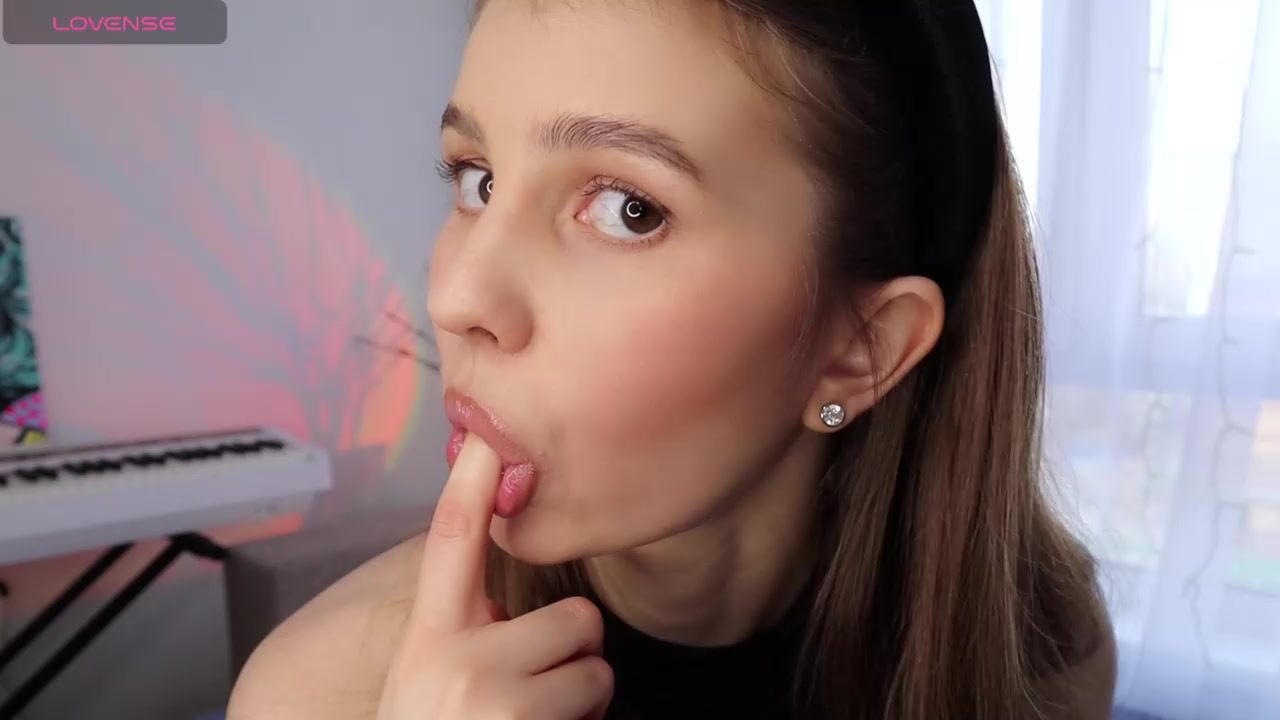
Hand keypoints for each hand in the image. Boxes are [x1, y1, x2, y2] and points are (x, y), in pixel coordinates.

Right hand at [375, 431, 613, 719]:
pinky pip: (597, 718)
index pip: (450, 543)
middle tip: (527, 694)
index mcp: (430, 639)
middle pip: (576, 619)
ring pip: (597, 674)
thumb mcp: (428, 676)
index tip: (488, 437)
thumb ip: (466, 626)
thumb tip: (506, 575)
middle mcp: (460, 665)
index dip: (471, 484)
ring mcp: (499, 708)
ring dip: (580, 703)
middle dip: (569, 656)